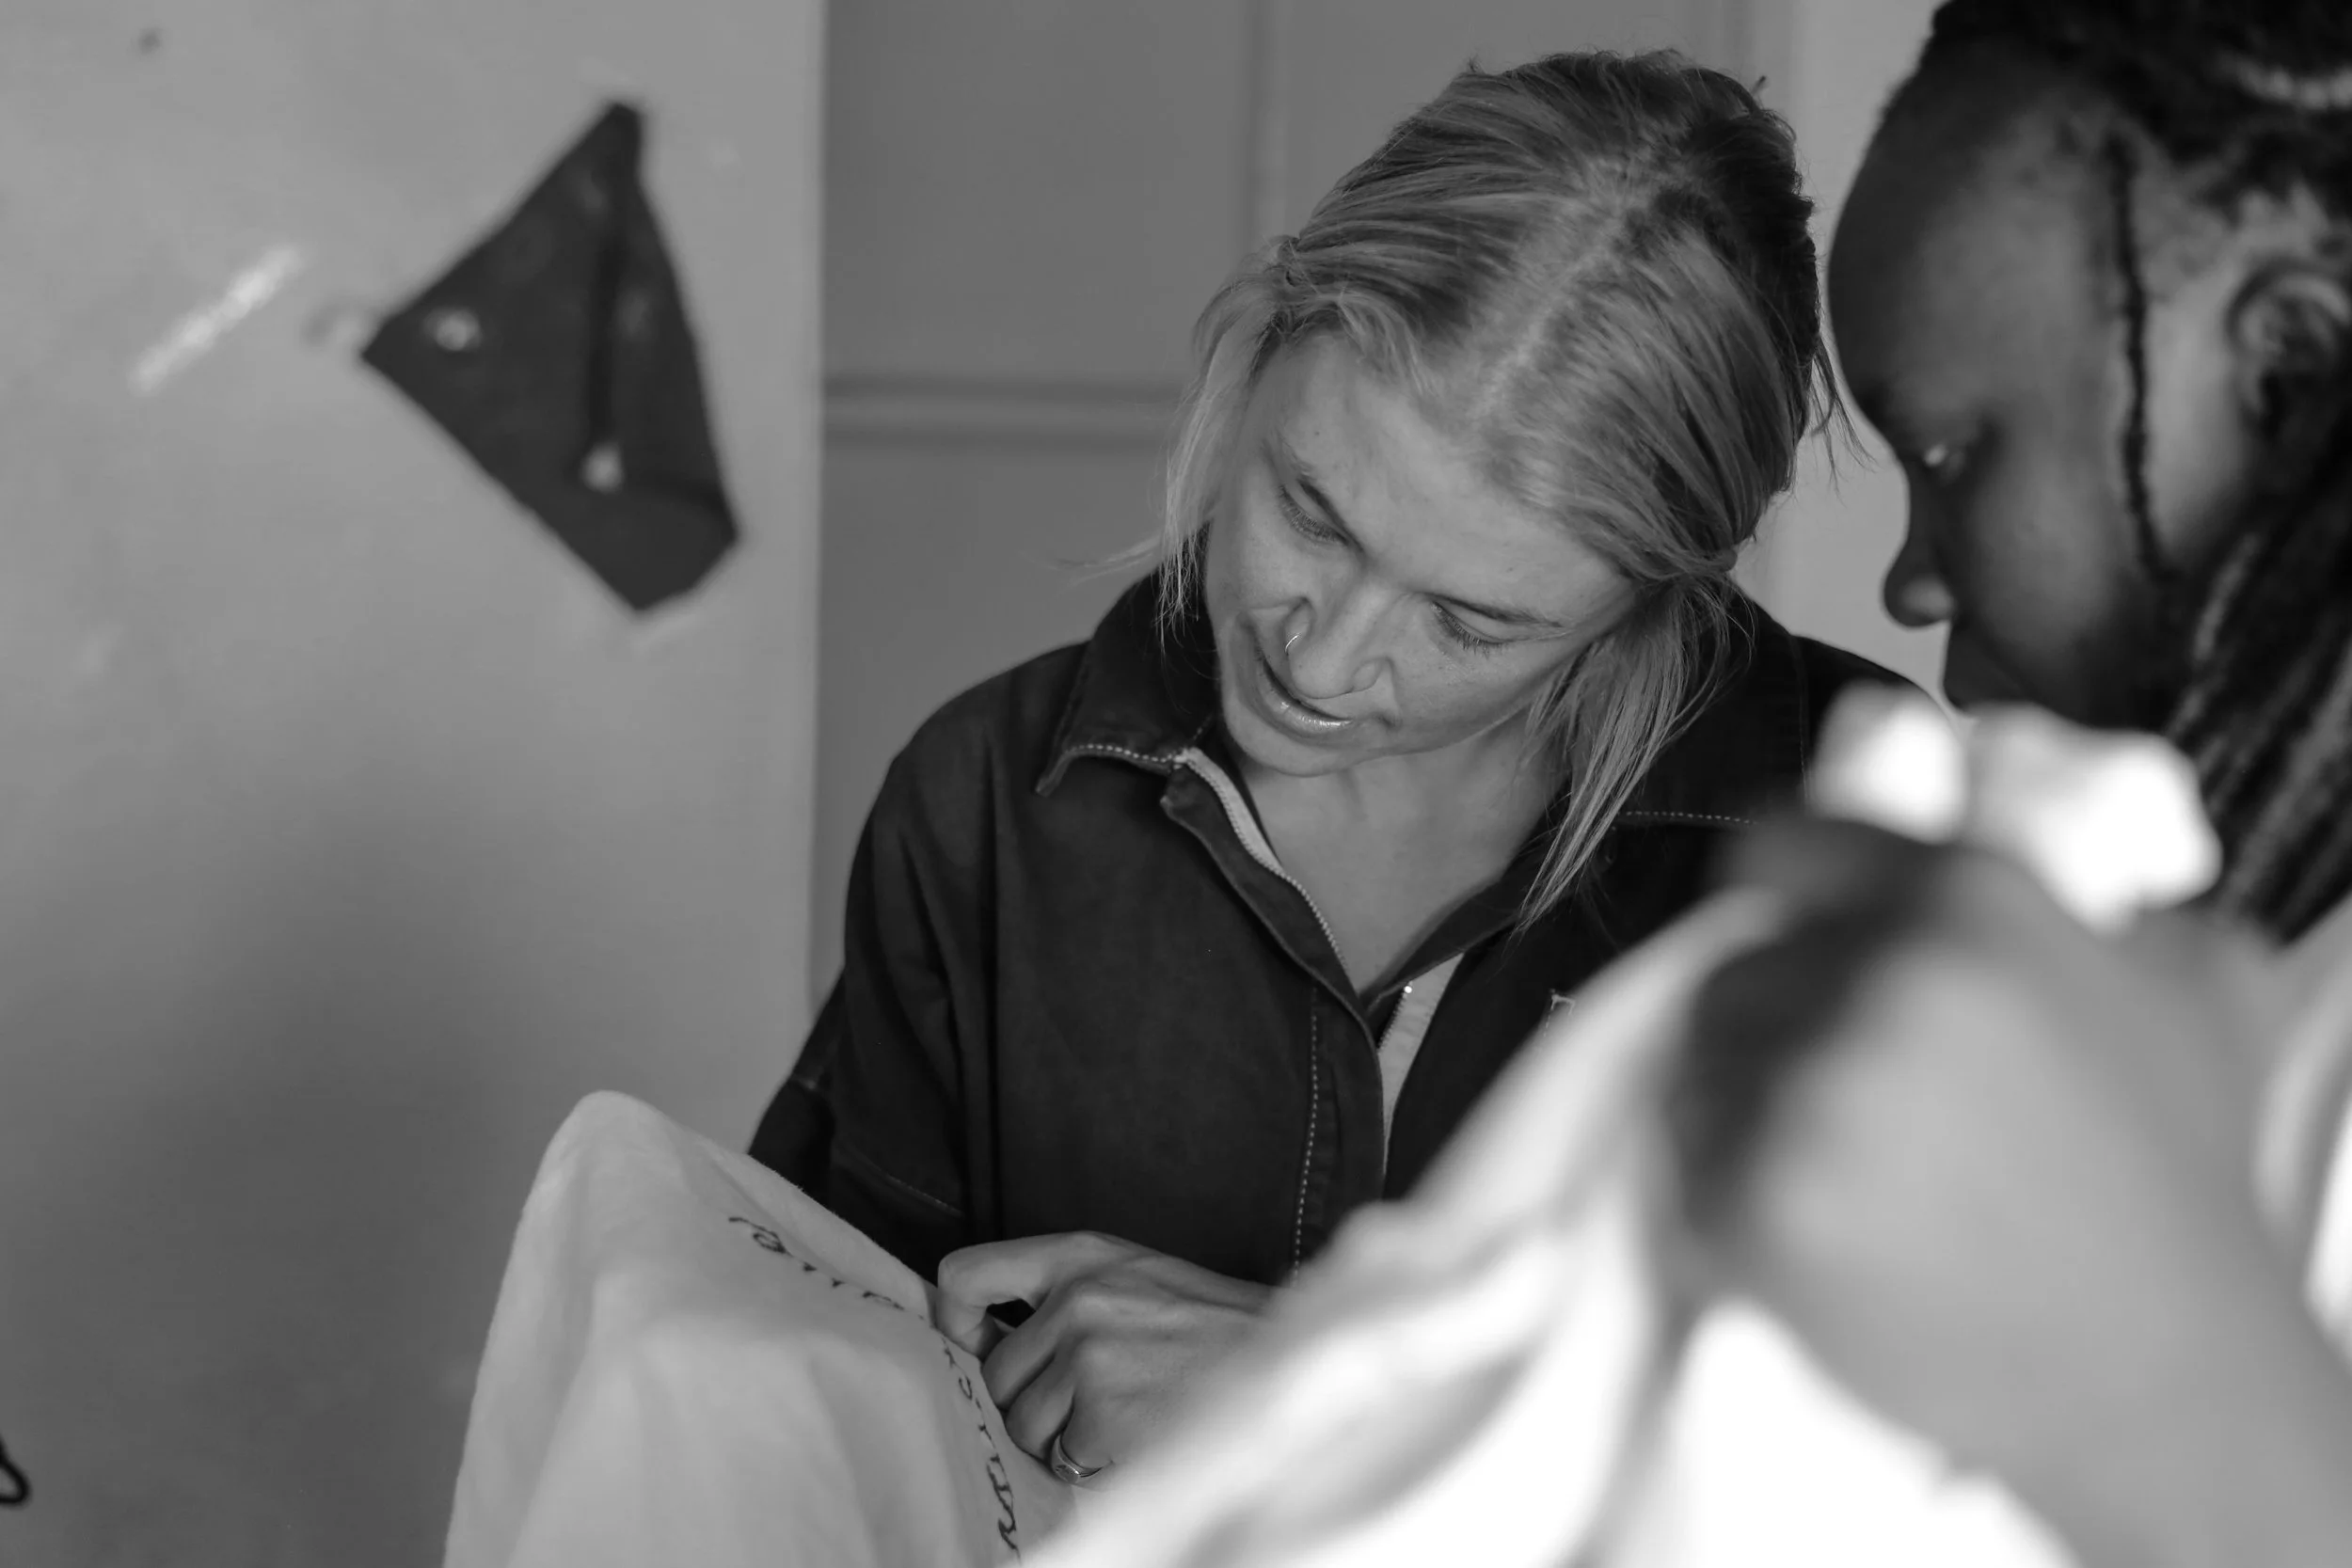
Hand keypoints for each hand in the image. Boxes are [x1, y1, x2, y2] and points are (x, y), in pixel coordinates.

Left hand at [933, 1232, 1272, 1480]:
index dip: (953, 1321)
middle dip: (1030, 1399)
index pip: (965, 1276)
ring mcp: (1088, 1356)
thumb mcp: (1133, 1275)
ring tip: (1120, 1413)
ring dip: (1061, 1436)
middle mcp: (1075, 1299)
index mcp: (1078, 1255)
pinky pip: (1062, 1455)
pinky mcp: (1104, 1412)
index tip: (971, 1344)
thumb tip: (976, 1336)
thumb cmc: (1211, 1323)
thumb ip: (1060, 1292)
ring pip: (1024, 1423)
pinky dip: (1092, 1460)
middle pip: (996, 1373)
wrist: (1287, 1357)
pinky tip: (1135, 1433)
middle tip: (1089, 1397)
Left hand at [1678, 816, 2351, 1567]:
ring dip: (1736, 1109)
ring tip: (1830, 1173)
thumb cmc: (2182, 1186)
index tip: (1776, 934)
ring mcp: (1808, 1089)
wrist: (2163, 1376)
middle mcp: (1878, 977)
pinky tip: (1805, 1233)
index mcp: (1968, 900)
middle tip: (1829, 1094)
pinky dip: (1721, 1199)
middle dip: (1768, 1024)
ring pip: (1698, 1064)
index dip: (1775, 896)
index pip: (1784, 845)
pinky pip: (1685, 1166)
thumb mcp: (2183, 984)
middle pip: (1734, 968)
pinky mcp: (1753, 1199)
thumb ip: (2077, 895)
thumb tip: (1996, 838)